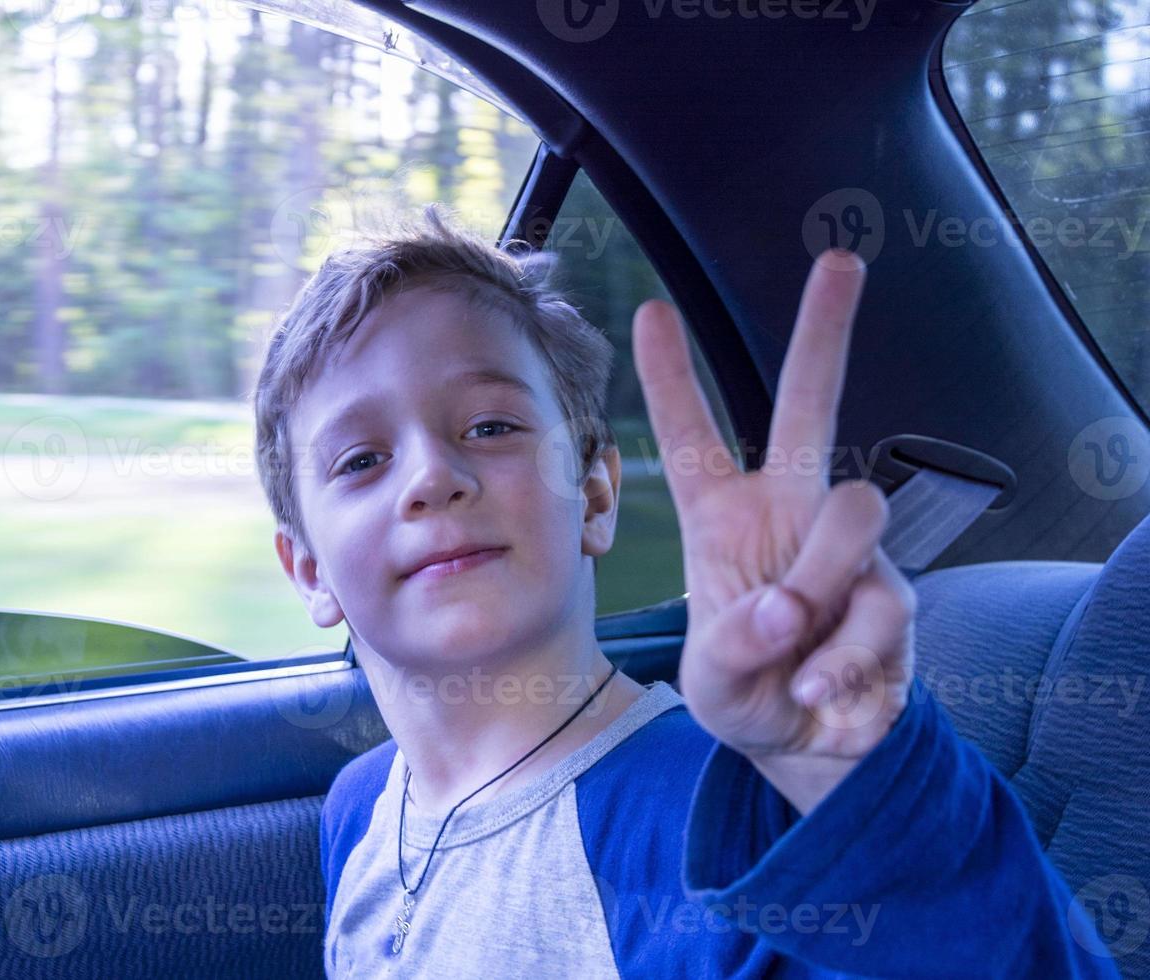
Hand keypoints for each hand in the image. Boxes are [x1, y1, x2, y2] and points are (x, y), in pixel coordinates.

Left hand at [631, 250, 915, 815]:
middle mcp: (789, 513)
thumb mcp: (712, 681)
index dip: (672, 378)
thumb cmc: (747, 693)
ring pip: (854, 513)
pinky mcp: (896, 593)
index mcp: (723, 519)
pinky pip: (880, 606)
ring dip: (820, 581)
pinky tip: (821, 690)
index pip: (693, 437)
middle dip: (824, 333)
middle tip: (839, 259)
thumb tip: (787, 609)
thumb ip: (734, 646)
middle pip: (810, 406)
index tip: (653, 310)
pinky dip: (843, 659)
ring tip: (794, 648)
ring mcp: (849, 548)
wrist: (810, 748)